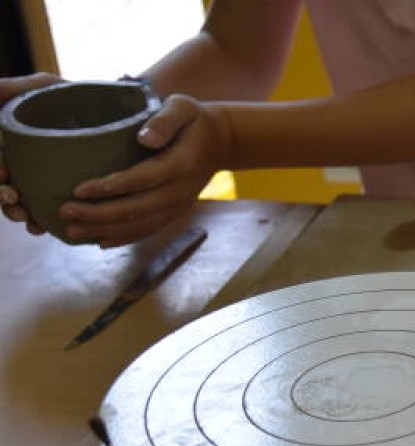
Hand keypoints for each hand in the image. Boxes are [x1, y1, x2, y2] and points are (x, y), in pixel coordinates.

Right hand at [0, 73, 64, 234]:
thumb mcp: (41, 87)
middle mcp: (22, 163)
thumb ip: (13, 89)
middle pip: (3, 186)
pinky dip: (41, 221)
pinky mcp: (61, 191)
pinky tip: (44, 228)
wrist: (111, 109)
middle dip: (3, 198)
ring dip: (19, 214)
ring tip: (29, 221)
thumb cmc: (72, 95)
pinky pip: (45, 212)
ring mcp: (39, 179)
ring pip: (20, 203)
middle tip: (14, 201)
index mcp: (13, 144)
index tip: (3, 176)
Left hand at [61, 94, 232, 247]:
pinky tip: (100, 242)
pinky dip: (124, 238)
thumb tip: (144, 138)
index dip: (111, 187)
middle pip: (138, 209)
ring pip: (141, 225)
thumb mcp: (183, 107)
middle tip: (65, 211)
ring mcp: (180, 204)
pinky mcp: (176, 212)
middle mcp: (182, 190)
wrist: (221, 142)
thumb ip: (165, 120)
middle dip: (99, 214)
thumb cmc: (193, 120)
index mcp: (182, 163)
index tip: (78, 189)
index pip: (143, 179)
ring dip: (105, 231)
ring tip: (73, 230)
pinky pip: (149, 230)